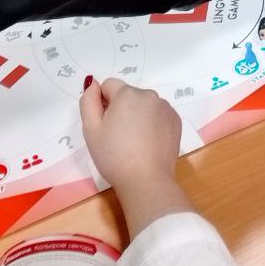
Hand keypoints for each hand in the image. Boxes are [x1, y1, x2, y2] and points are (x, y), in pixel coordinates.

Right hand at [80, 78, 191, 234]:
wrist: (146, 180)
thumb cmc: (114, 156)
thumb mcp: (91, 129)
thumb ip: (88, 101)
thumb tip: (94, 85)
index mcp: (128, 94)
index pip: (109, 86)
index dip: (102, 103)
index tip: (104, 124)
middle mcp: (150, 95)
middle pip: (128, 95)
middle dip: (120, 109)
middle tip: (117, 136)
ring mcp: (166, 108)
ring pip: (144, 105)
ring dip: (137, 115)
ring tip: (133, 141)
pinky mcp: (176, 121)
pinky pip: (158, 115)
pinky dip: (151, 123)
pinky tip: (147, 143)